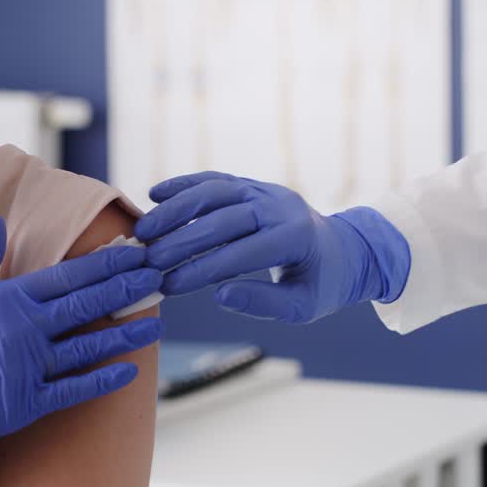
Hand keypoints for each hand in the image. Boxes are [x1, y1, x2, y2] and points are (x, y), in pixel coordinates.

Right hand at [0, 216, 163, 486]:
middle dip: (127, 289)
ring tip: (156, 322)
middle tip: (160, 276)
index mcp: (1, 299)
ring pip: (88, 348)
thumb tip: (1, 226)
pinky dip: (103, 380)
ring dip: (126, 333)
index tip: (134, 253)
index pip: (67, 277)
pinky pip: (73, 392)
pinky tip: (129, 371)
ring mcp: (24, 372)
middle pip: (87, 306)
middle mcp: (20, 332)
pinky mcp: (20, 408)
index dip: (105, 265)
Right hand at [135, 172, 409, 323]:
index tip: (170, 286)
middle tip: (148, 262)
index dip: (204, 269)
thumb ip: (264, 303)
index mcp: (296, 237)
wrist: (343, 250)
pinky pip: (215, 179)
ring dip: (175, 209)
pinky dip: (184, 185)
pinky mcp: (252, 185)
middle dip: (182, 240)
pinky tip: (153, 195)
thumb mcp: (302, 307)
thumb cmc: (320, 285)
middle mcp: (280, 206)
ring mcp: (265, 190)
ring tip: (143, 231)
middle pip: (223, 218)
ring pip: (214, 191)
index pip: (242, 252)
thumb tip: (221, 294)